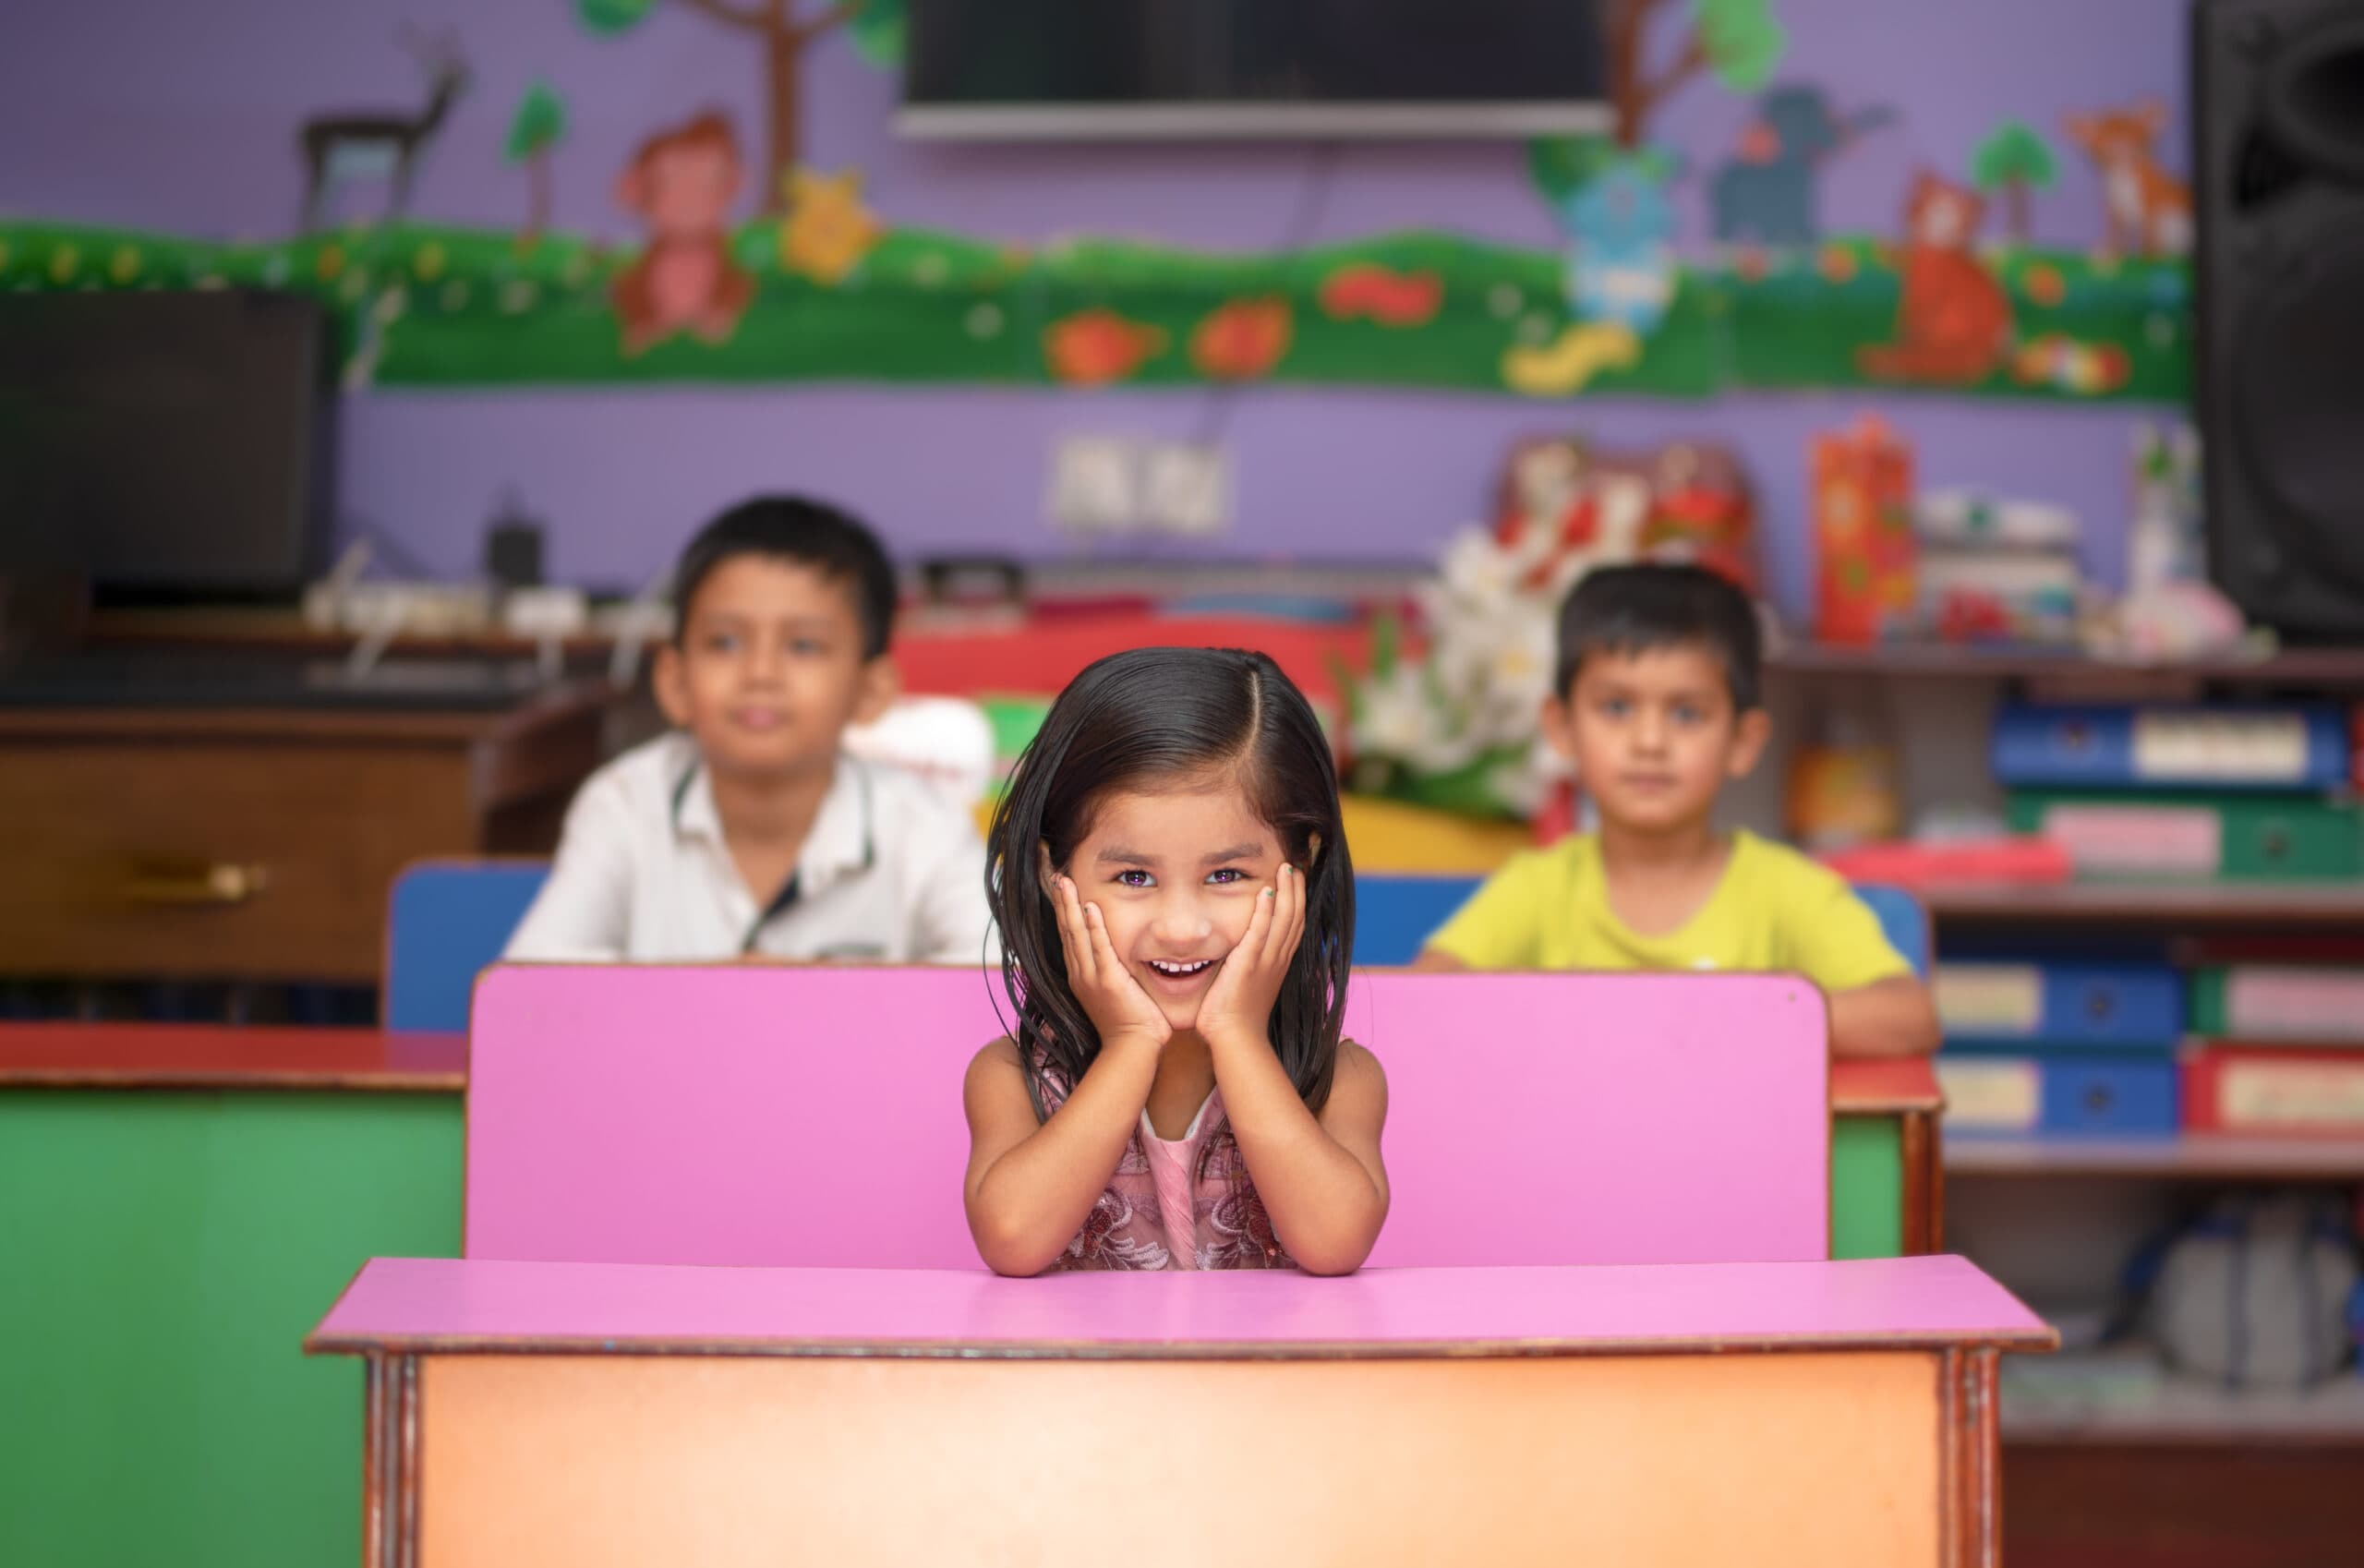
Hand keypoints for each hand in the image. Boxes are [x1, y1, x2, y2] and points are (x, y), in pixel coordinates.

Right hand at [1049, 874, 1170, 1054]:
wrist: (1132, 1050)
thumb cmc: (1130, 1025)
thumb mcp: (1114, 994)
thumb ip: (1112, 973)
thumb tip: (1116, 958)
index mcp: (1081, 976)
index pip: (1069, 935)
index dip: (1063, 911)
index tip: (1060, 888)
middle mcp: (1081, 974)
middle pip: (1066, 930)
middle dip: (1061, 901)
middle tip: (1056, 876)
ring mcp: (1092, 978)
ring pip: (1076, 935)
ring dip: (1070, 906)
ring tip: (1064, 882)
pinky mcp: (1108, 982)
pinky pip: (1100, 949)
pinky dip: (1093, 927)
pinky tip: (1089, 907)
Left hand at [1197, 862, 1304, 1052]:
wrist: (1235, 1039)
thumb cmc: (1237, 1019)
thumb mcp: (1251, 987)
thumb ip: (1253, 968)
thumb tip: (1247, 957)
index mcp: (1279, 964)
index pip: (1295, 926)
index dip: (1297, 902)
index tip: (1296, 881)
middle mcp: (1278, 960)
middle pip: (1296, 917)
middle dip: (1296, 890)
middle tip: (1294, 866)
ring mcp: (1266, 962)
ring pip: (1284, 920)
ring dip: (1286, 892)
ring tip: (1286, 869)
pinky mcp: (1249, 964)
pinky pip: (1260, 932)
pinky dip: (1266, 911)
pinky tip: (1266, 892)